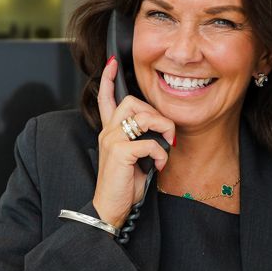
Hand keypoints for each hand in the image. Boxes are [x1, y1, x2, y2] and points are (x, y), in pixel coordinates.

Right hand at [92, 56, 172, 227]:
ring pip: (144, 117)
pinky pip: (149, 142)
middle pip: (132, 102)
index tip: (112, 62)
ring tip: (166, 147)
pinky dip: (160, 154)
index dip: (107, 78)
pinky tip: (158, 165)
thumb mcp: (134, 158)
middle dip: (156, 113)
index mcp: (110, 132)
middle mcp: (108, 132)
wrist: (111, 208)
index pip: (105, 98)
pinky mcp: (119, 153)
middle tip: (165, 133)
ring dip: (163, 130)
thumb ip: (142, 140)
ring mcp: (111, 140)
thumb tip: (162, 132)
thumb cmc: (124, 185)